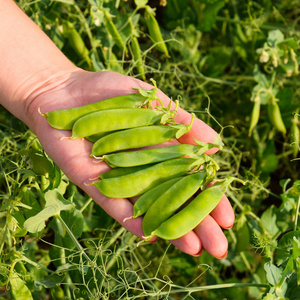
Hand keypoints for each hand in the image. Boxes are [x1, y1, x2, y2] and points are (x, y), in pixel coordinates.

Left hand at [27, 69, 234, 257]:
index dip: (209, 199)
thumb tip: (219, 145)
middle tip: (219, 248)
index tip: (229, 219)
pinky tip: (150, 236)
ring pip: (148, 207)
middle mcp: (141, 169)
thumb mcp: (150, 98)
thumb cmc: (108, 91)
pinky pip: (113, 203)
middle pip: (173, 200)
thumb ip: (181, 120)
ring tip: (193, 249)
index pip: (190, 181)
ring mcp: (117, 178)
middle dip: (196, 223)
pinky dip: (130, 219)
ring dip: (169, 228)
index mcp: (159, 151)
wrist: (63, 90)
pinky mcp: (92, 181)